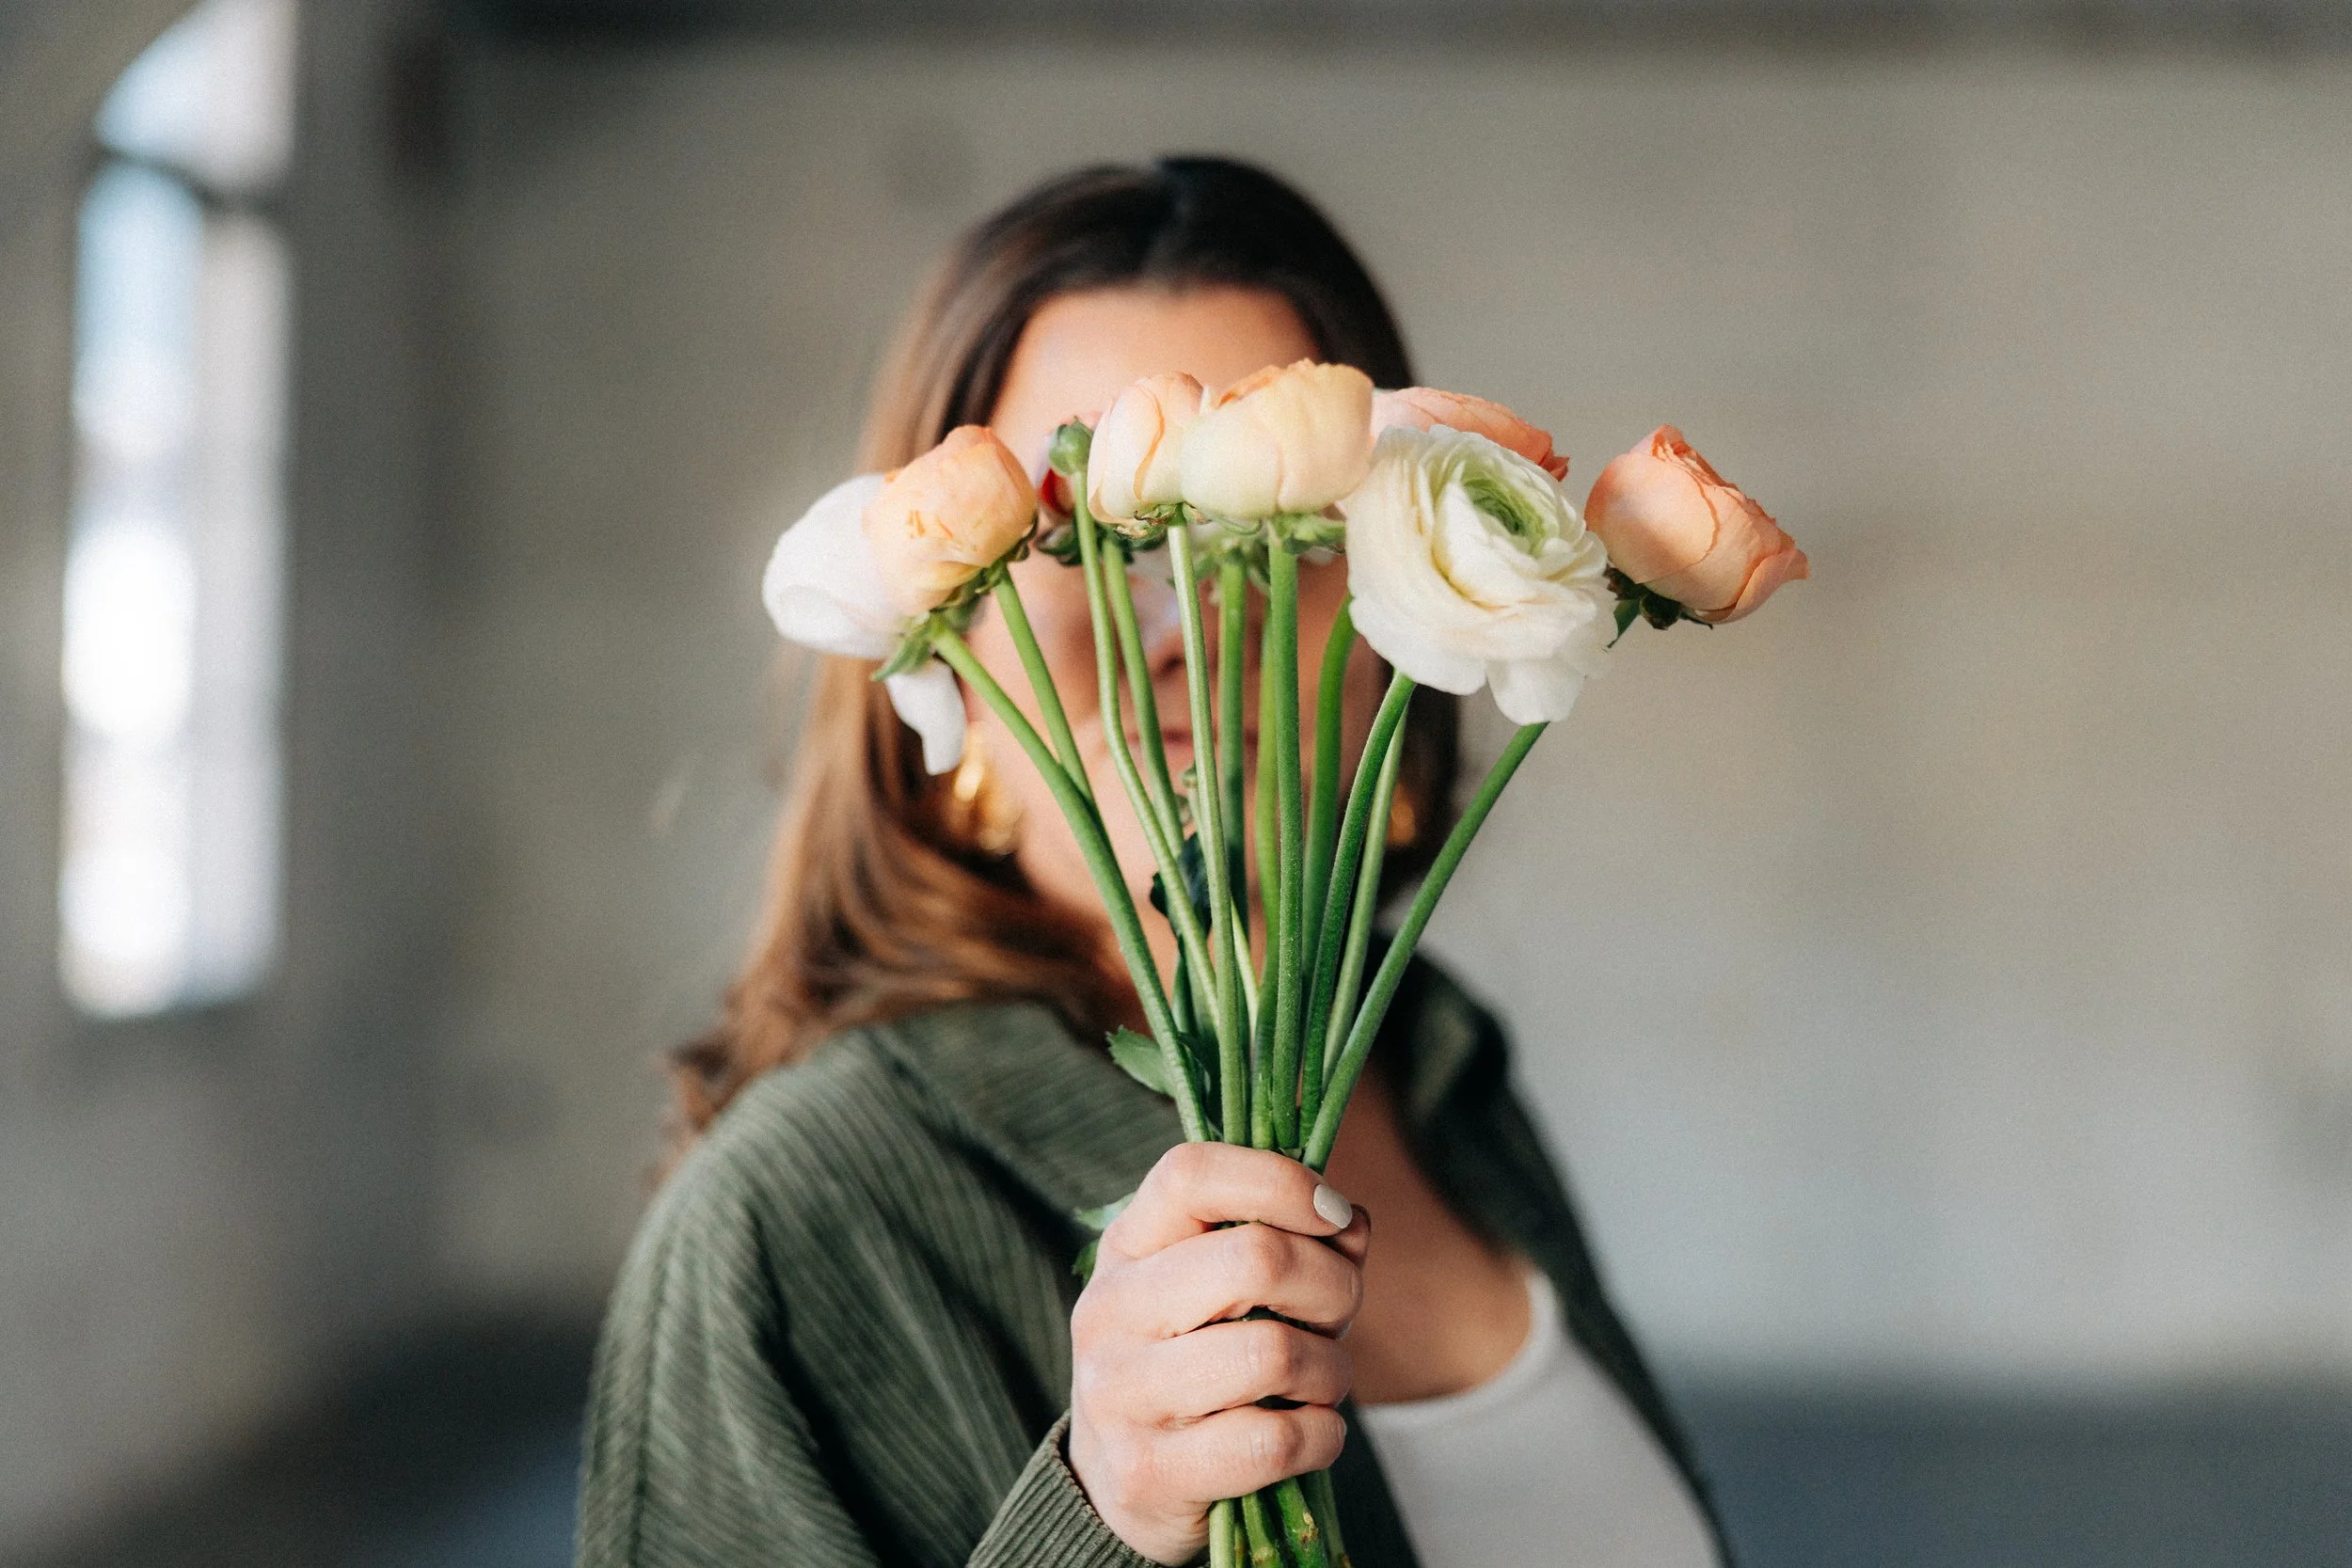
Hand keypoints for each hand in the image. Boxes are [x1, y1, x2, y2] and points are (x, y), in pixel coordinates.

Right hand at [1067, 1143, 1370, 1564]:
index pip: (1191, 1174)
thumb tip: (1350, 1222)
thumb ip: (1292, 1243)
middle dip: (1332, 1287)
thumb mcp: (1225, 1289)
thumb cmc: (1199, 1362)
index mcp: (1128, 1246)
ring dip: (1331, 1370)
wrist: (1126, 1485)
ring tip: (1323, 1381)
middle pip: (1253, 1259)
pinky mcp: (1146, 1473)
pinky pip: (1273, 1442)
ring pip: (1272, 1353)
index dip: (1280, 1181)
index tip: (1334, 1216)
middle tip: (1338, 1314)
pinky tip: (1312, 1433)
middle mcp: (1110, 1311)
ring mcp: (1118, 1395)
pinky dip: (1322, 1436)